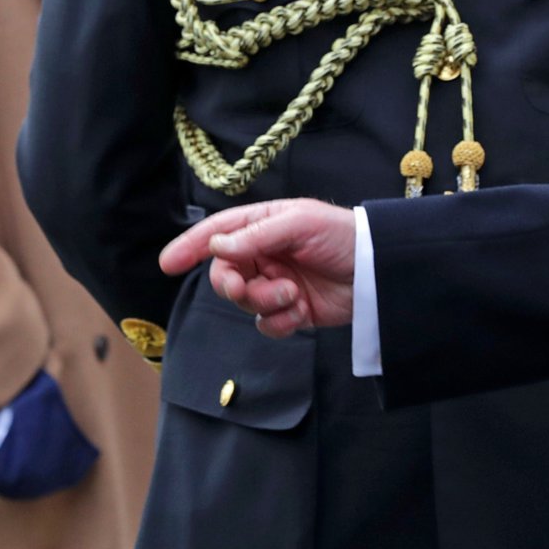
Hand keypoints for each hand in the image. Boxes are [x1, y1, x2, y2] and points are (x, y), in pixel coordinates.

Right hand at [159, 198, 356, 336]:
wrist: (380, 270)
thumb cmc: (342, 235)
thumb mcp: (299, 224)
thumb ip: (256, 236)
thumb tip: (216, 245)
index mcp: (263, 226)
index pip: (217, 234)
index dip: (191, 246)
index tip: (168, 263)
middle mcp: (265, 255)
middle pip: (225, 274)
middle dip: (231, 284)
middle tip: (243, 286)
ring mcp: (277, 284)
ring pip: (245, 302)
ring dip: (263, 302)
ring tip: (292, 295)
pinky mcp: (292, 311)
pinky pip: (268, 324)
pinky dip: (280, 321)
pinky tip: (301, 311)